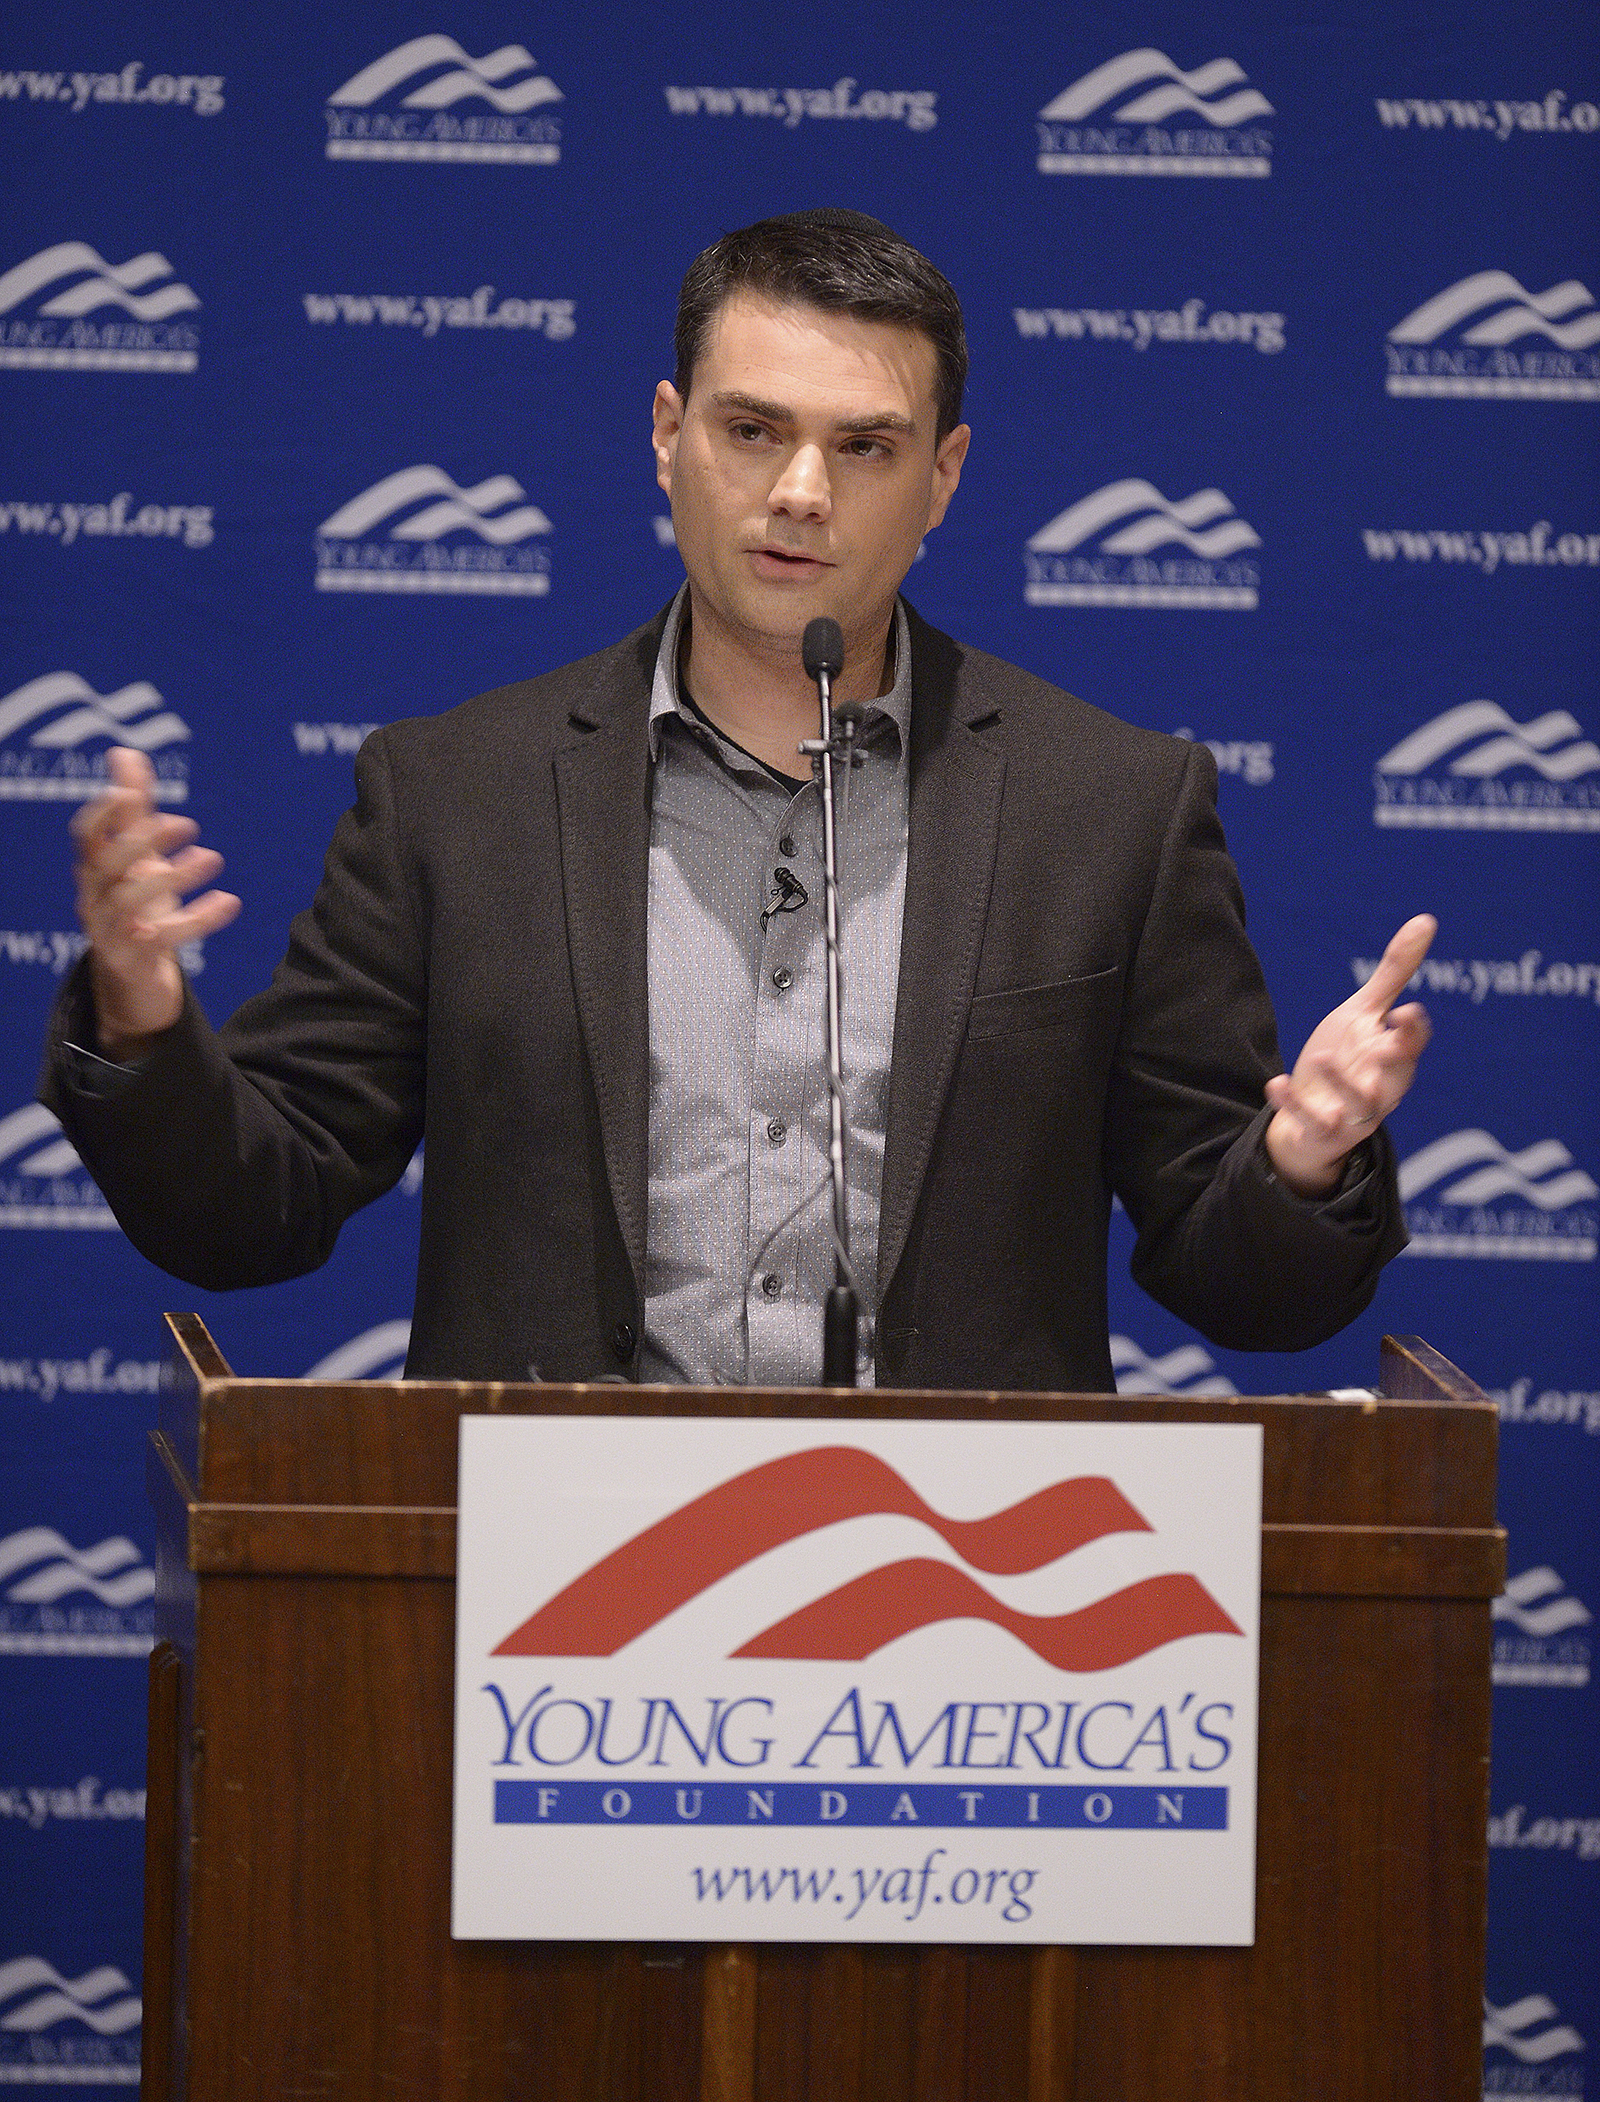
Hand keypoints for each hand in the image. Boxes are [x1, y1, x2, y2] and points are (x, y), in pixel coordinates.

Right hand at [71, 747, 239, 1056]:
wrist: (135, 980)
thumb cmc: (137, 908)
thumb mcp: (139, 859)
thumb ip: (134, 809)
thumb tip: (125, 753)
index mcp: (94, 869)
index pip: (85, 835)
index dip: (104, 813)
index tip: (132, 792)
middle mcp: (94, 897)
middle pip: (105, 865)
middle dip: (142, 841)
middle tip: (186, 823)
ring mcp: (109, 932)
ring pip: (130, 902)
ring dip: (175, 877)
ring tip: (212, 859)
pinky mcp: (134, 961)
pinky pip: (164, 939)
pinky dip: (198, 919)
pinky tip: (230, 902)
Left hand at [1263, 914, 1435, 1198]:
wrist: (1310, 1119)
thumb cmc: (1346, 1059)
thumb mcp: (1365, 1013)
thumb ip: (1395, 973)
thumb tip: (1426, 919)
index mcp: (1392, 1057)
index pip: (1411, 1045)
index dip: (1412, 1032)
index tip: (1408, 1011)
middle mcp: (1379, 1088)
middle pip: (1396, 1080)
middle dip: (1395, 1064)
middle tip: (1387, 1045)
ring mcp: (1351, 1114)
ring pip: (1357, 1106)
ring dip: (1342, 1084)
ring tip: (1320, 1058)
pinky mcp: (1321, 1131)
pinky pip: (1310, 1122)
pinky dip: (1293, 1104)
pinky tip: (1274, 1082)